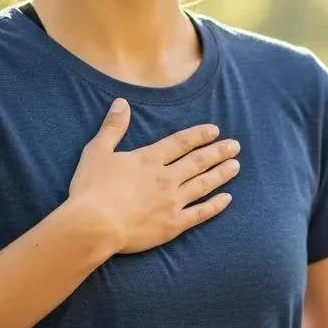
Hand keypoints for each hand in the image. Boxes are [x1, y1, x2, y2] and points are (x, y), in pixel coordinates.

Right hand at [67, 98, 240, 256]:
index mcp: (149, 160)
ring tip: (236, 166)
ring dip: (221, 174)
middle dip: (218, 152)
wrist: (95, 224)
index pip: (181, 143)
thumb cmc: (91, 189)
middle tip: (235, 146)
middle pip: (198, 162)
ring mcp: (172, 202)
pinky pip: (200, 213)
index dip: (199, 135)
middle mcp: (166, 178)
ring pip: (203, 184)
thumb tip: (122, 103)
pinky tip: (227, 199)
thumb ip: (113, 127)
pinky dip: (215, 206)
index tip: (215, 130)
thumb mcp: (97, 151)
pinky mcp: (173, 225)